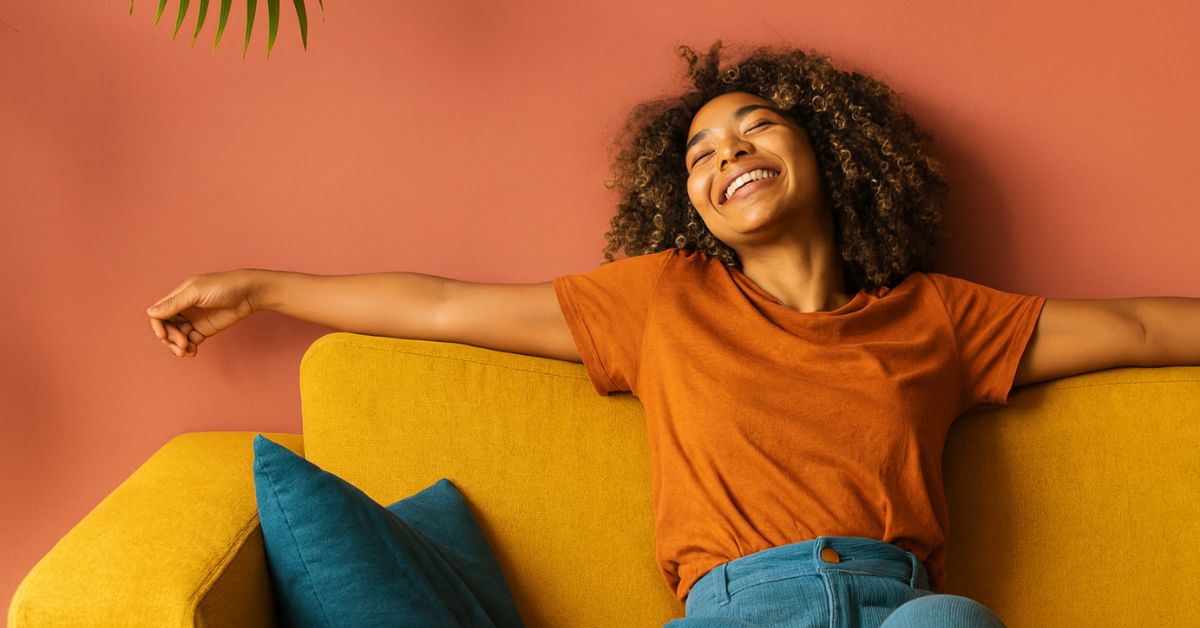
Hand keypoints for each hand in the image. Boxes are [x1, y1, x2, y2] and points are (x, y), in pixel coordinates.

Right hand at [146, 270, 261, 357]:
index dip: (157, 326)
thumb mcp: (196, 293)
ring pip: (177, 336)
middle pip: (166, 327)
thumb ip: (174, 303)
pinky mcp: (205, 329)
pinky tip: (193, 352)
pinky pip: (191, 341)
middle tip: (182, 344)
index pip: (158, 313)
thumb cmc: (224, 286)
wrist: (249, 293)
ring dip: (178, 345)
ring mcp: (194, 319)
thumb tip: (150, 312)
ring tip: (187, 350)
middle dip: (170, 338)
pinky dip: (189, 348)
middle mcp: (184, 308)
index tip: (163, 335)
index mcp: (178, 297)